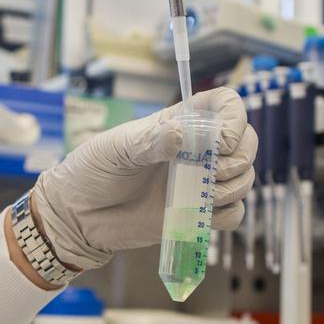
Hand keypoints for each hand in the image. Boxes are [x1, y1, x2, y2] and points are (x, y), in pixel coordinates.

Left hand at [32, 88, 256, 269]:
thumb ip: (151, 141)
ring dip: (233, 188)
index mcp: (179, 124)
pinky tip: (201, 215)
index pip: (226, 106)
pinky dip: (227, 215)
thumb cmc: (91, 172)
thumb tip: (184, 136)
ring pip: (244, 178)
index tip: (222, 140)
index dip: (235, 119)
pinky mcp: (197, 214)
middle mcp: (196, 151)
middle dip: (239, 159)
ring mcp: (199, 183)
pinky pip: (233, 214)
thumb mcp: (116, 148)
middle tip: (211, 174)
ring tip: (200, 196)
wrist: (78, 217)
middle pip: (245, 142)